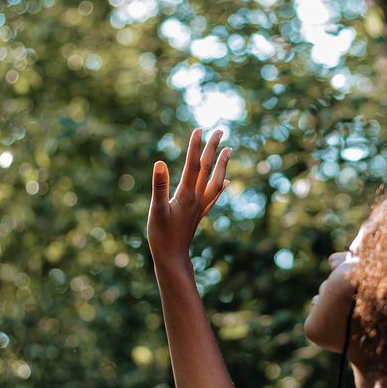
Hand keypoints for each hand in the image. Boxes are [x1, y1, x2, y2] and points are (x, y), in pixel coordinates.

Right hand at [147, 127, 230, 265]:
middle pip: (208, 168)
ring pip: (215, 180)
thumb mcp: (156, 209)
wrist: (173, 258)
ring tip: (229, 150)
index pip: (193, 165)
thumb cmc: (161, 235)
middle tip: (220, 130)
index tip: (199, 129)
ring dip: (222, 164)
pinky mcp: (198, 214)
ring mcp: (200, 206)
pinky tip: (224, 183)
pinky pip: (213, 197)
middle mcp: (197, 198)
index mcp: (187, 194)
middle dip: (213, 148)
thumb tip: (160, 163)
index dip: (195, 146)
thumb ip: (159, 186)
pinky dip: (220, 186)